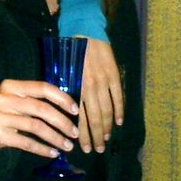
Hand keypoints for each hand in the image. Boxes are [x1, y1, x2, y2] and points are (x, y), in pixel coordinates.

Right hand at [0, 80, 79, 158]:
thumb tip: (67, 106)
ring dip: (56, 138)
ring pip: (36, 127)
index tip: (76, 110)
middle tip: (75, 133)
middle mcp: (3, 98)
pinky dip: (43, 149)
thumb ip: (33, 99)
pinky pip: (27, 142)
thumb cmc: (1, 115)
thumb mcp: (13, 101)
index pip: (42, 88)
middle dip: (63, 122)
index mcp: (10, 86)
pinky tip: (53, 153)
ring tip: (67, 146)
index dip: (62, 98)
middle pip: (41, 109)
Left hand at [76, 39, 124, 153]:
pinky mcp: (113, 75)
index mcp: (74, 87)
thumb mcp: (61, 71)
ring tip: (106, 140)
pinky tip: (119, 122)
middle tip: (96, 150)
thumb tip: (66, 111)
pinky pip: (118, 97)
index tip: (82, 147)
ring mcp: (103, 82)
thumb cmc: (68, 51)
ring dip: (107, 127)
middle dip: (95, 137)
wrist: (83, 30)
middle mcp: (88, 87)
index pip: (79, 117)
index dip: (82, 134)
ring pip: (106, 110)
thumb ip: (65, 90)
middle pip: (94, 118)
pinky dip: (119, 111)